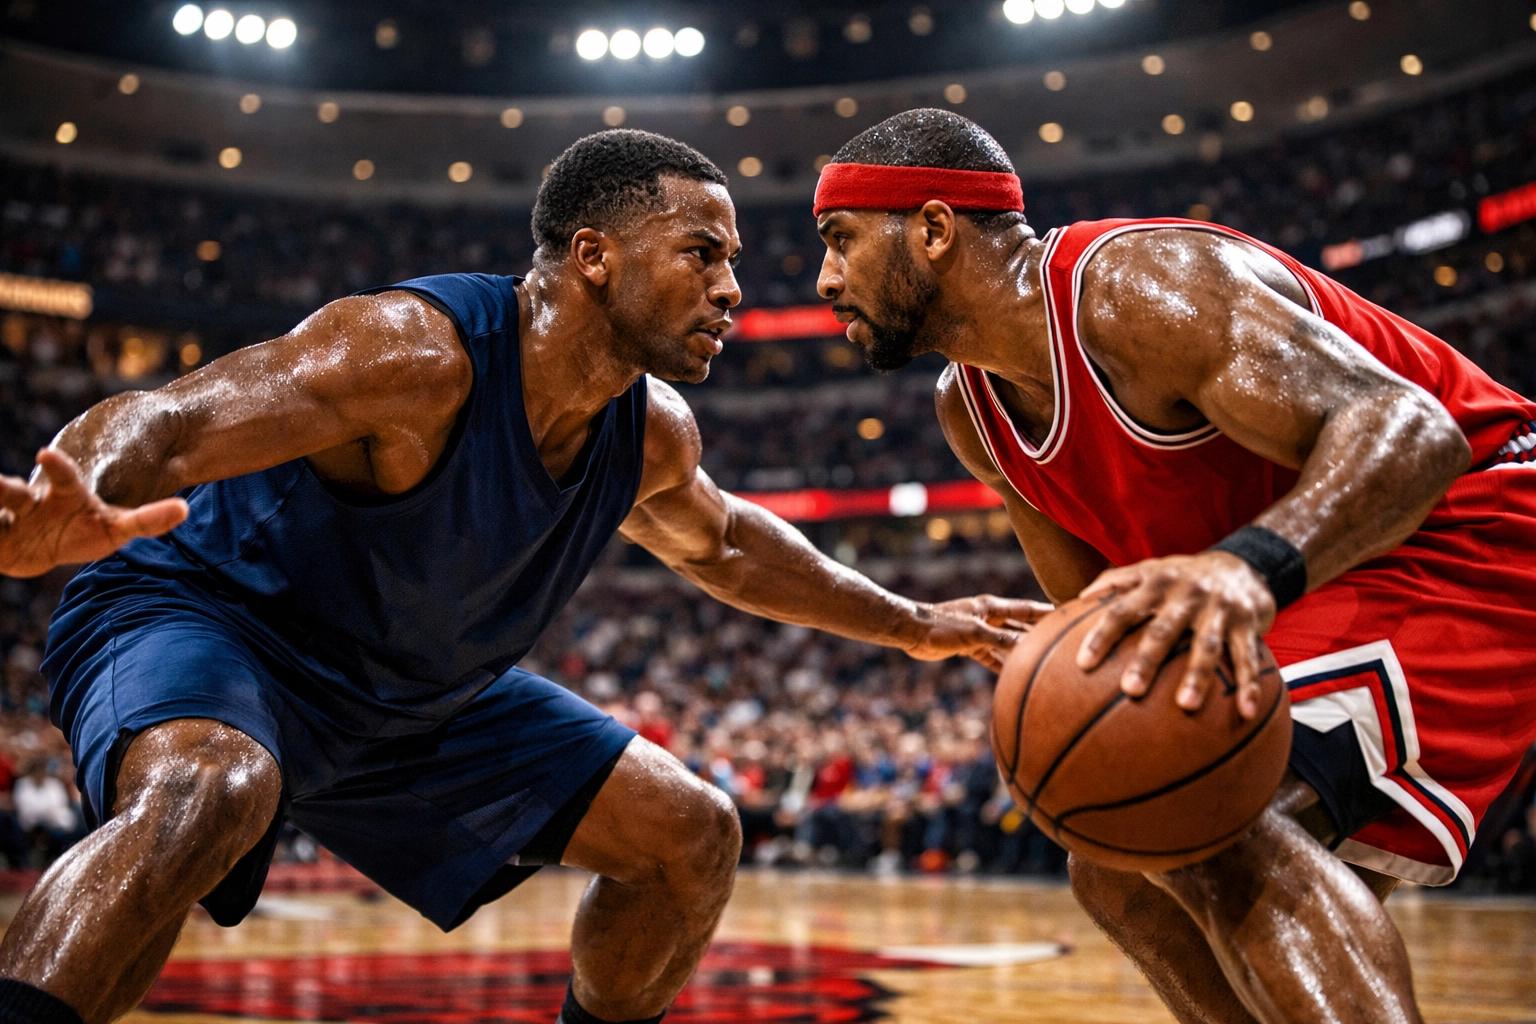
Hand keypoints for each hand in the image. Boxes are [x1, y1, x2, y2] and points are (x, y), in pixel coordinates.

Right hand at [0, 449, 188, 578]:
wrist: (44, 545)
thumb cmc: (87, 530)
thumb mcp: (118, 526)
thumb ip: (148, 520)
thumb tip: (183, 510)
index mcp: (65, 493)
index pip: (63, 477)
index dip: (58, 466)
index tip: (46, 454)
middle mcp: (32, 502)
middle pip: (14, 494)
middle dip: (5, 489)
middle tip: (5, 485)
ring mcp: (12, 520)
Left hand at [905, 594, 1054, 671]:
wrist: (911, 631)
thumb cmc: (941, 625)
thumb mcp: (975, 633)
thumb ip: (1002, 640)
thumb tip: (1029, 647)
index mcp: (992, 607)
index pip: (1026, 609)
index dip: (1046, 612)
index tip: (1068, 613)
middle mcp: (988, 618)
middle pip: (1019, 626)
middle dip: (1039, 633)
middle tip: (1062, 640)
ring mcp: (979, 632)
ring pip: (1007, 643)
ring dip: (1022, 651)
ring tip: (1044, 659)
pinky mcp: (969, 646)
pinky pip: (991, 657)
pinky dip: (1002, 665)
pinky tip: (1015, 675)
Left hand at [1074, 553, 1275, 718]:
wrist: (1242, 564)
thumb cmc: (1183, 577)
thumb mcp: (1150, 570)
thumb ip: (1116, 581)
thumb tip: (1077, 598)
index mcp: (1156, 584)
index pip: (1122, 610)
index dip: (1102, 635)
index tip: (1083, 664)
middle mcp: (1186, 594)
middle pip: (1163, 630)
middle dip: (1147, 660)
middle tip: (1130, 690)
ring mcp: (1218, 609)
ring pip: (1207, 645)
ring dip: (1197, 676)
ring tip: (1185, 706)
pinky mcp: (1247, 622)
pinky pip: (1247, 657)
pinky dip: (1248, 684)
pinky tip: (1245, 712)